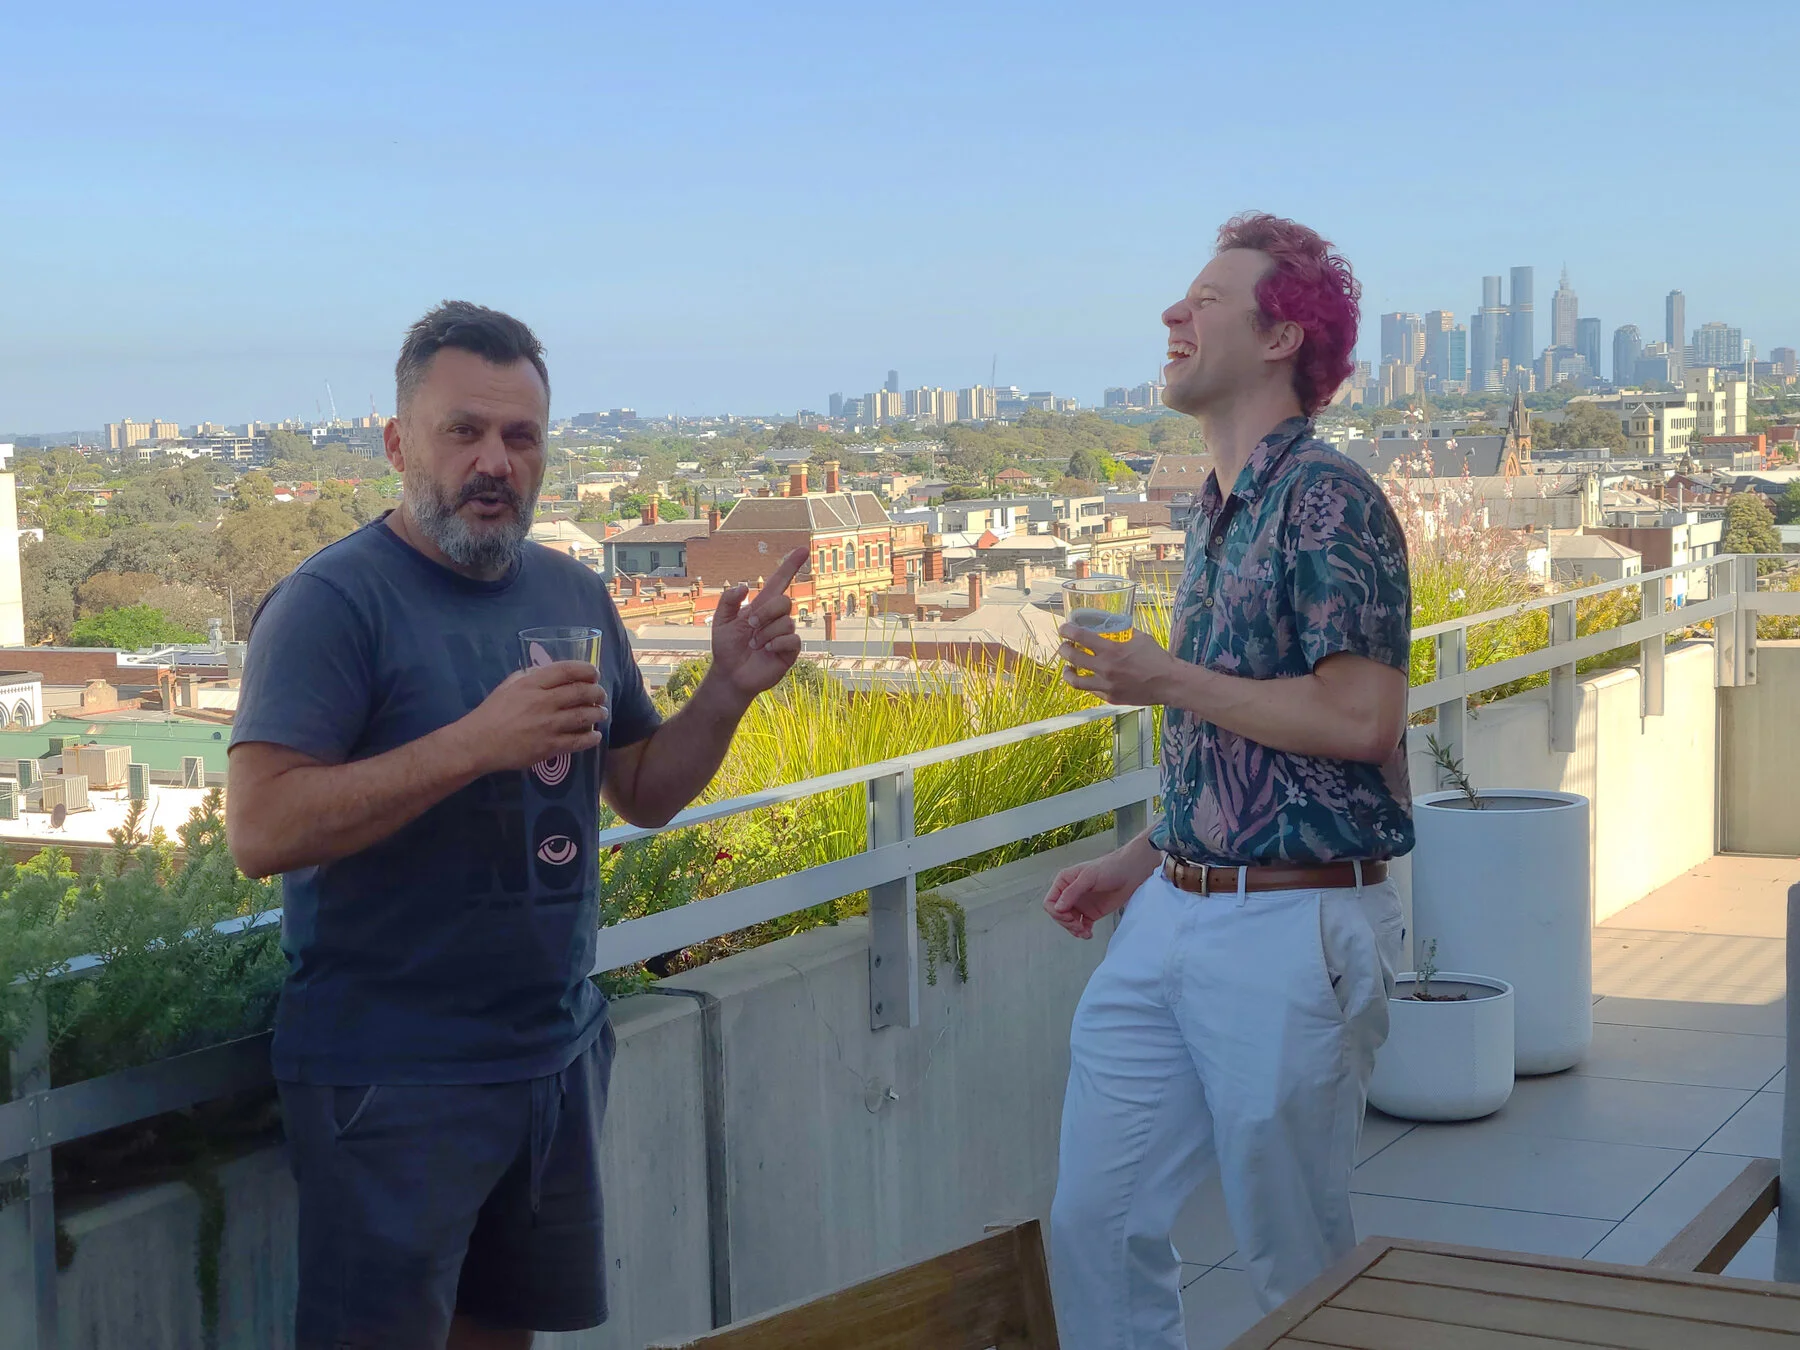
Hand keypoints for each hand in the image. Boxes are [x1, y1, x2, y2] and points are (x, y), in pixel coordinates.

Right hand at [456, 660, 607, 773]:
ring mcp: (549, 725)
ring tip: (601, 714)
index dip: (587, 670)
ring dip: (598, 714)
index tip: (594, 673)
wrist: (478, 743)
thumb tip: (547, 671)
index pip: (567, 670)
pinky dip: (592, 738)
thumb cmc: (491, 713)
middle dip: (597, 692)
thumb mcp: (508, 686)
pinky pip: (579, 741)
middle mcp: (544, 702)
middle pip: (582, 692)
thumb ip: (529, 676)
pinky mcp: (550, 747)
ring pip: (585, 716)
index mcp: (532, 684)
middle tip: (601, 695)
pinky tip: (595, 736)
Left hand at [709, 546, 807, 699]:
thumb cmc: (726, 648)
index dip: (791, 565)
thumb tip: (744, 587)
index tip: (803, 549)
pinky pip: (792, 639)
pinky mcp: (790, 651)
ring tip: (754, 645)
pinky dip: (776, 643)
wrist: (730, 674)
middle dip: (765, 612)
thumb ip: (728, 601)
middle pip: (784, 601)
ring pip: (786, 622)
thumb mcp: (720, 621)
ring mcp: (785, 634)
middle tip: (750, 626)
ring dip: (765, 633)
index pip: (780, 581)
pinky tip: (766, 650)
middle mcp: (777, 618)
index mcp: (762, 606)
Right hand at [1043, 850, 1147, 939]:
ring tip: (1084, 932)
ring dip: (1074, 930)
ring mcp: (1080, 904)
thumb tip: (1058, 908)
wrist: (1131, 872)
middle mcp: (1070, 894)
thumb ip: (1072, 892)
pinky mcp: (1091, 913)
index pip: (1050, 902)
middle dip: (1067, 923)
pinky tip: (1088, 934)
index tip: (1068, 917)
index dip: (1056, 912)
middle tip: (1078, 926)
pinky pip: (1081, 926)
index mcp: (1064, 882)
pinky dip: (1083, 932)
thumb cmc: (1110, 868)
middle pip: (1058, 915)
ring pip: (1068, 923)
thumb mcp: (1089, 877)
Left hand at [1057, 624, 1180, 704]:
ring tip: (1068, 668)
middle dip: (1063, 650)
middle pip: (1072, 657)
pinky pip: (1092, 691)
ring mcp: (1106, 686)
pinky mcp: (1110, 698)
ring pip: (1075, 681)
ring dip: (1068, 672)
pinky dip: (1088, 684)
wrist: (1169, 683)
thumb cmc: (1157, 658)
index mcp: (1112, 650)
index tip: (1063, 629)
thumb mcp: (1139, 637)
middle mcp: (1105, 668)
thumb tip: (1111, 626)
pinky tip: (1089, 679)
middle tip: (1064, 646)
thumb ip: (1122, 632)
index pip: (1080, 637)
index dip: (1067, 631)